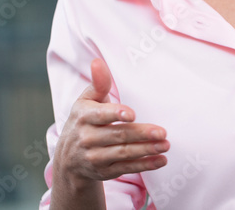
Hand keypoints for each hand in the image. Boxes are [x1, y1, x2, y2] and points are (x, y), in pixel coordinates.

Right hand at [54, 58, 168, 187]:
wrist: (68, 159)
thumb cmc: (84, 121)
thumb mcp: (87, 100)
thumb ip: (98, 83)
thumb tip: (98, 62)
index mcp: (84, 116)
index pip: (101, 116)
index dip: (116, 114)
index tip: (131, 115)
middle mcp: (87, 138)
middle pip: (118, 135)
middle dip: (141, 134)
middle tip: (162, 132)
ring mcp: (95, 157)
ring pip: (124, 153)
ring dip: (146, 150)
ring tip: (166, 145)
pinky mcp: (104, 172)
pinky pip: (126, 168)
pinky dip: (145, 165)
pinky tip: (161, 160)